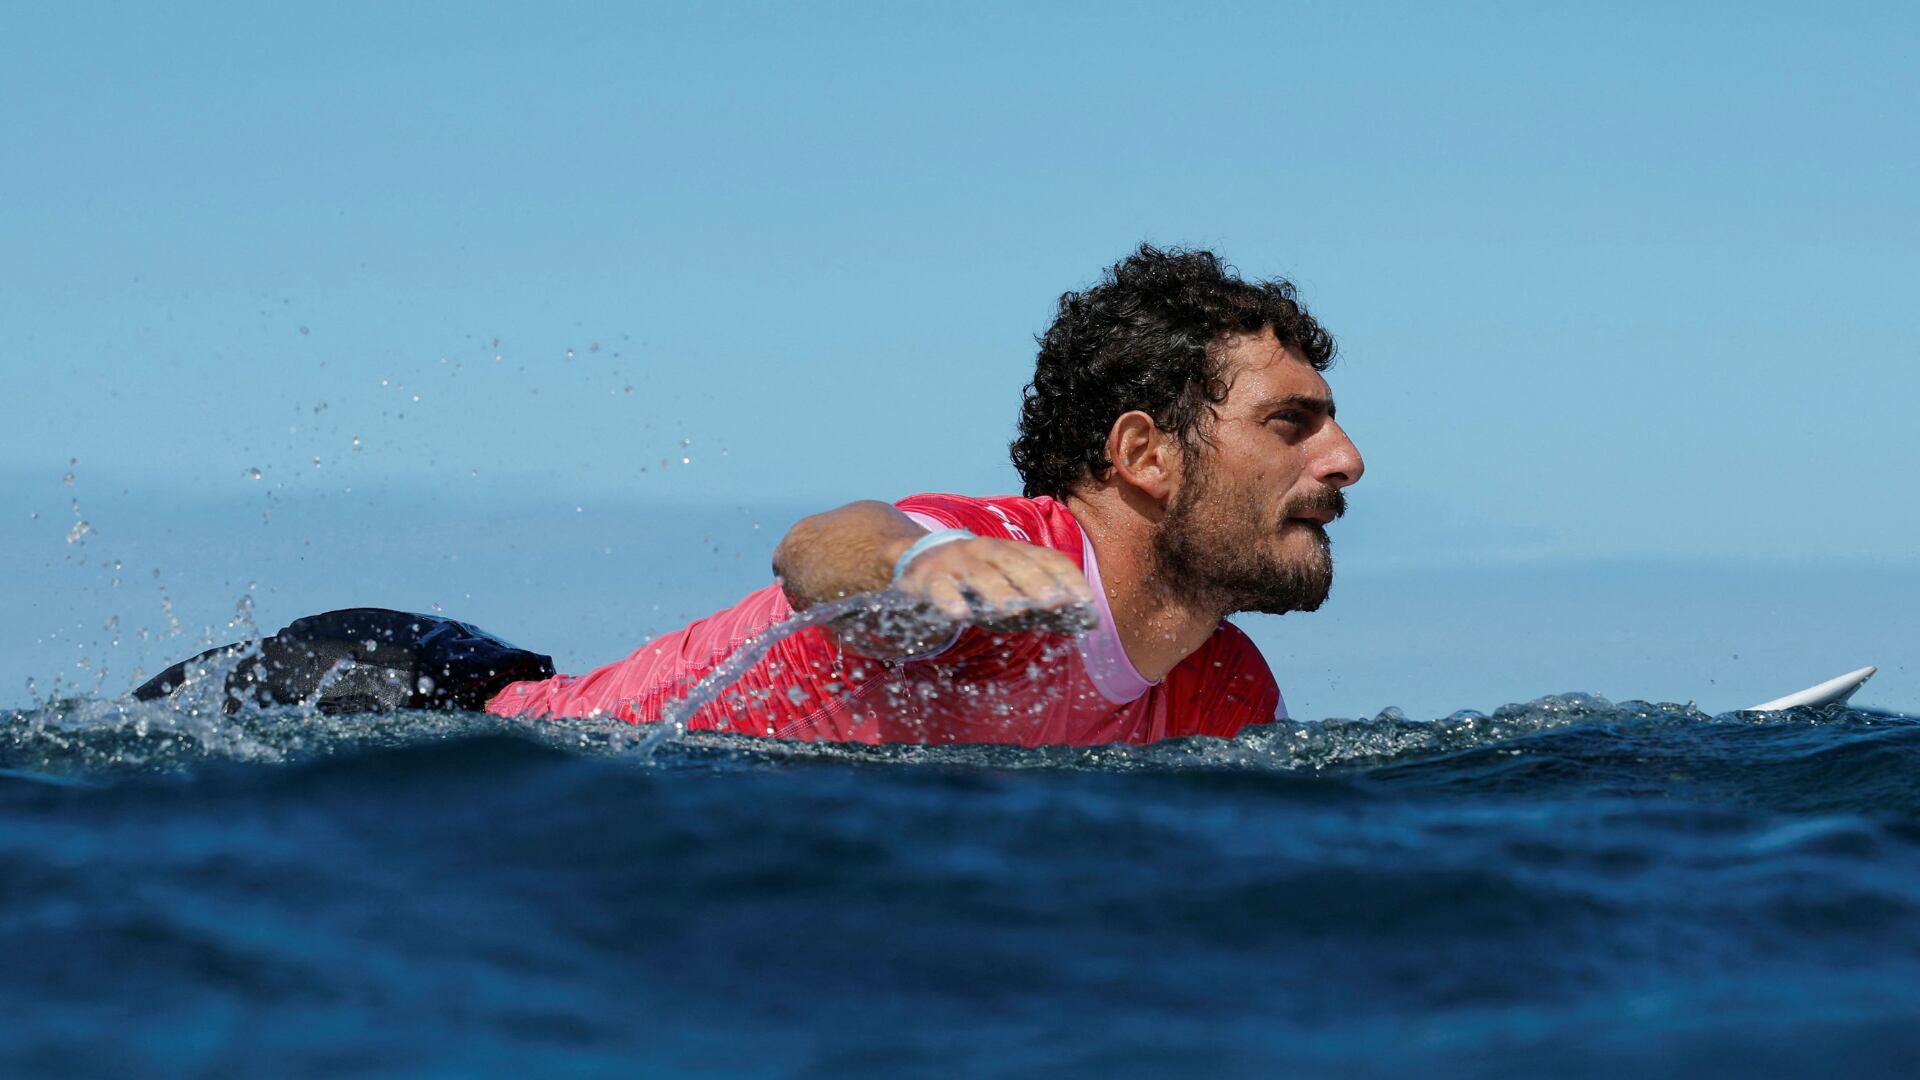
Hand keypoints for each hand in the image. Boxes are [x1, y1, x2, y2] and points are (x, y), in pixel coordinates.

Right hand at [895, 536, 1098, 633]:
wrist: (920, 566)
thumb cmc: (981, 585)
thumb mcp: (1016, 593)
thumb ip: (1049, 607)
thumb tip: (1091, 622)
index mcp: (1016, 553)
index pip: (1048, 559)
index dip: (1068, 579)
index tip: (1086, 602)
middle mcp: (988, 551)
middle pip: (1015, 562)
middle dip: (1035, 582)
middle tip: (1054, 603)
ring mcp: (957, 563)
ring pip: (979, 573)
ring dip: (997, 590)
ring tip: (1014, 610)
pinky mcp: (929, 579)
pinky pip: (939, 588)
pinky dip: (949, 600)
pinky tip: (960, 615)